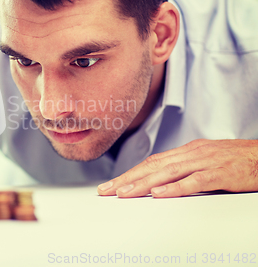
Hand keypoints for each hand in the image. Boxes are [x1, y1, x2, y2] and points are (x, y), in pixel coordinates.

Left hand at [97, 139, 257, 197]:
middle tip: (107, 190)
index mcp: (187, 150)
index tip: (112, 184)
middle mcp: (192, 153)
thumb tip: (160, 180)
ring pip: (168, 173)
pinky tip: (158, 195)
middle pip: (153, 166)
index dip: (129, 173)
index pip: (151, 162)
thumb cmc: (236, 160)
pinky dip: (175, 188)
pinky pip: (194, 181)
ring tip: (124, 193)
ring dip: (143, 184)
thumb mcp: (205, 160)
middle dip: (127, 178)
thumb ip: (184, 168)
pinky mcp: (220, 173)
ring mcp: (205, 162)